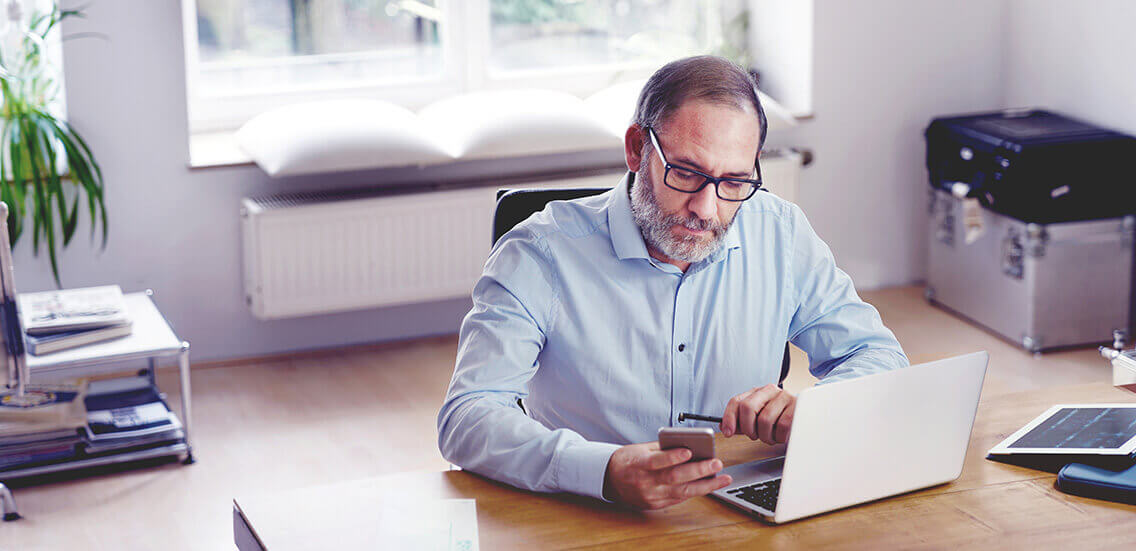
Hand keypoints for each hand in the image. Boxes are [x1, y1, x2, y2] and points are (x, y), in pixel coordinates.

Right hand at [602, 441, 731, 509]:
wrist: (610, 479)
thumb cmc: (628, 460)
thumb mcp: (641, 448)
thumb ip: (663, 448)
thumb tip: (689, 445)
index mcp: (639, 464)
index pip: (657, 461)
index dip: (673, 457)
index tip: (689, 451)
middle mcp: (645, 482)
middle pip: (674, 478)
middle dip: (698, 471)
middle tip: (716, 463)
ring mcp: (651, 496)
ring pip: (682, 492)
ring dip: (705, 485)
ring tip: (722, 478)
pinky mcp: (656, 505)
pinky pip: (679, 498)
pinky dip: (695, 491)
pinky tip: (708, 485)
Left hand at [720, 384, 795, 443]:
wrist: (804, 417)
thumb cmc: (779, 418)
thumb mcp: (758, 418)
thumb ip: (742, 422)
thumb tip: (725, 427)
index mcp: (757, 392)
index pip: (736, 401)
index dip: (729, 418)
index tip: (727, 432)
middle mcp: (769, 390)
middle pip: (748, 407)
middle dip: (748, 428)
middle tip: (754, 435)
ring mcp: (784, 397)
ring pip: (764, 420)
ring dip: (765, 435)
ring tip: (771, 436)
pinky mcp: (796, 407)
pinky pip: (781, 426)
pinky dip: (779, 436)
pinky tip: (781, 435)